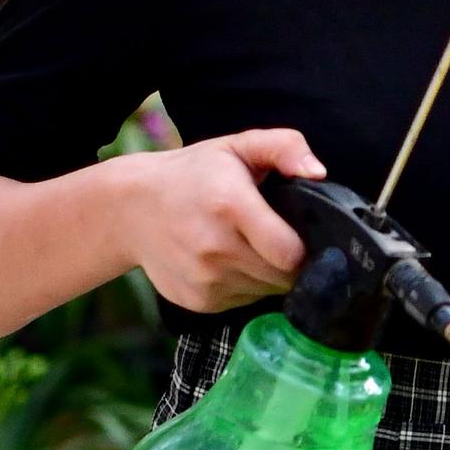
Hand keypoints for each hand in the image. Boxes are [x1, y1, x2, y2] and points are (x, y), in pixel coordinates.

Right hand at [119, 128, 325, 312]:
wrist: (131, 209)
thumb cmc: (192, 175)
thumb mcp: (237, 146)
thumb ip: (284, 147)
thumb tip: (318, 172)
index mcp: (230, 207)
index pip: (290, 254)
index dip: (305, 249)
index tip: (301, 235)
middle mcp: (215, 249)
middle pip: (282, 277)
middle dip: (288, 262)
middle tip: (275, 238)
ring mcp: (204, 280)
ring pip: (264, 292)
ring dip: (267, 275)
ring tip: (249, 247)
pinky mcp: (197, 302)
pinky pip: (242, 302)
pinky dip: (244, 287)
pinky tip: (228, 262)